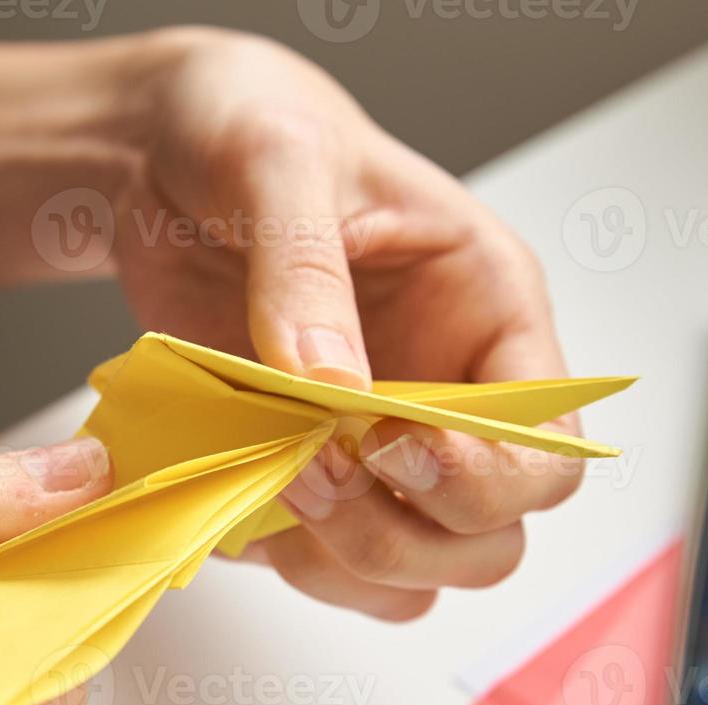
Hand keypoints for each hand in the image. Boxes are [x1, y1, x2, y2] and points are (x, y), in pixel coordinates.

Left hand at [113, 30, 581, 619]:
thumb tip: (328, 385)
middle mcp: (445, 394)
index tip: (391, 444)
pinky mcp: (305, 474)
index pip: (547, 448)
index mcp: (486, 311)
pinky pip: (327, 568)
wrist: (160, 158)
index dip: (485, 475)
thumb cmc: (249, 129)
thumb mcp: (278, 163)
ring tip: (272, 488)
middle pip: (491, 536)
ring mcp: (375, 447)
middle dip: (406, 533)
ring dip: (346, 563)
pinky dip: (284, 561)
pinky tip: (235, 501)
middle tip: (313, 475)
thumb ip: (304, 268)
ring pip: (415, 572)